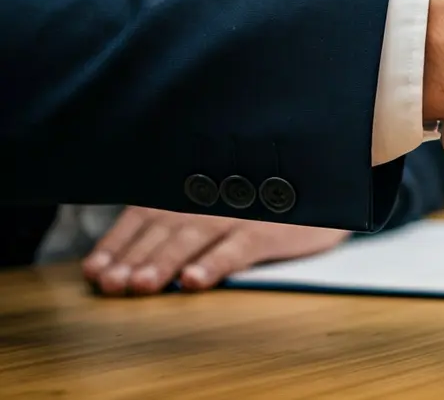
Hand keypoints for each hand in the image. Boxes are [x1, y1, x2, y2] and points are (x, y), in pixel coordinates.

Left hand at [82, 207, 347, 294]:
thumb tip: (134, 251)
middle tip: (112, 284)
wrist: (325, 181)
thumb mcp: (221, 197)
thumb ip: (183, 214)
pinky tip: (196, 281)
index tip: (95, 270)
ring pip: (192, 238)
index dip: (117, 243)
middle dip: (133, 258)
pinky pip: (237, 248)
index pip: (144, 215)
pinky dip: (215, 264)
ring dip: (163, 262)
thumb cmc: (266, 199)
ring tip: (141, 285)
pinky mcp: (268, 229)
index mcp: (193, 189)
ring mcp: (239, 212)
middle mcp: (210, 197)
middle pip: (162, 229)